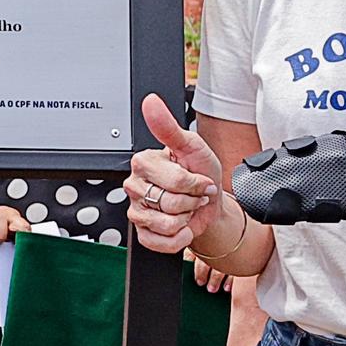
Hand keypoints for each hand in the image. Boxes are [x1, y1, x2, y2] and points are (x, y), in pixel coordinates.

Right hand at [128, 93, 234, 261]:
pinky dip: (179, 238)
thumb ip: (168, 126)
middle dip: (191, 202)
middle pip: (169, 203)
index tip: (197, 179)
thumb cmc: (201, 173)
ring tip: (186, 208)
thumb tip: (151, 102)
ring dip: (185, 219)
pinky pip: (160, 242)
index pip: (173, 179)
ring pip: (166, 224)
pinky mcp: (142, 233)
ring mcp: (137, 211)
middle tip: (192, 194)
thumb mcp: (191, 145)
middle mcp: (136, 186)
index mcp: (144, 163)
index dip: (193, 184)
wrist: (209, 202)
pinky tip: (181, 225)